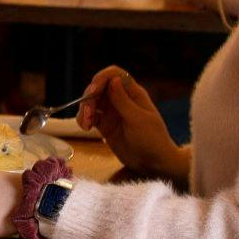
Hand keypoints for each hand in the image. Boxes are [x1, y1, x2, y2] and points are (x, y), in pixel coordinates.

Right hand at [78, 67, 185, 181]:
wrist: (154, 163)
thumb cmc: (152, 139)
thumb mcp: (138, 120)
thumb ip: (123, 100)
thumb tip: (113, 79)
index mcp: (133, 93)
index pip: (114, 75)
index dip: (101, 78)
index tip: (93, 90)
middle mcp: (121, 99)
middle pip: (98, 88)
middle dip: (89, 98)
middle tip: (87, 113)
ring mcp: (112, 112)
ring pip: (91, 102)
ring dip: (84, 110)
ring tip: (86, 124)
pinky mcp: (105, 125)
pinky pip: (90, 117)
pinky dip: (84, 120)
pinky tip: (86, 127)